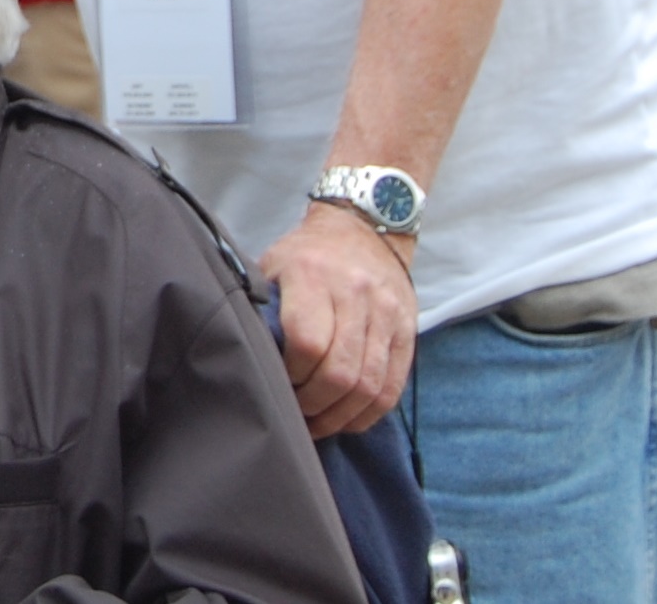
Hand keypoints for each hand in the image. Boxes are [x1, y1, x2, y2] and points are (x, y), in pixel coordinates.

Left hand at [262, 203, 418, 439]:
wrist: (364, 230)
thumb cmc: (306, 255)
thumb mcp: (272, 266)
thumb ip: (263, 309)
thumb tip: (248, 359)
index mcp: (313, 276)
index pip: (308, 343)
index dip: (292, 374)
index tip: (280, 381)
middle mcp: (356, 294)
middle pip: (341, 371)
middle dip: (315, 405)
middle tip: (297, 415)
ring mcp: (387, 314)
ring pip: (370, 385)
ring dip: (341, 416)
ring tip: (319, 425)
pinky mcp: (408, 331)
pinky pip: (393, 385)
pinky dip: (369, 412)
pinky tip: (348, 419)